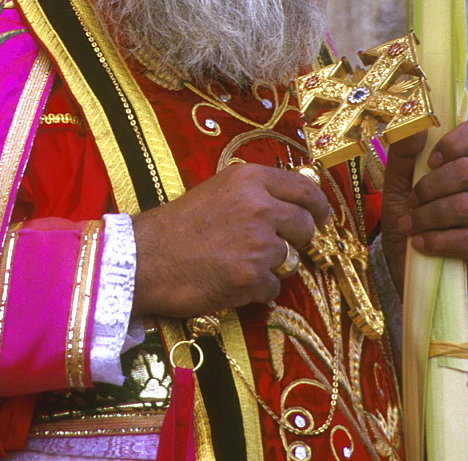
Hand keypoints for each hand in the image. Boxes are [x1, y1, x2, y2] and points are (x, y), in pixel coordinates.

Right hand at [131, 162, 329, 317]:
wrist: (146, 258)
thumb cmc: (177, 225)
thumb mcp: (217, 191)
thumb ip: (253, 193)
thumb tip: (290, 202)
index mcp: (249, 179)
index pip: (304, 188)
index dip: (318, 205)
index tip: (321, 216)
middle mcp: (259, 206)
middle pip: (305, 225)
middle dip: (296, 239)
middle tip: (276, 247)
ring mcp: (258, 242)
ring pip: (289, 258)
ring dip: (270, 265)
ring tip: (237, 262)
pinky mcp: (252, 276)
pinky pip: (272, 287)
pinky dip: (256, 289)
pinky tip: (230, 281)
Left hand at [381, 120, 467, 291]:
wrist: (406, 266)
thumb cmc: (408, 219)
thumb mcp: (397, 183)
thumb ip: (403, 152)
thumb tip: (415, 125)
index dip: (453, 142)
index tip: (430, 161)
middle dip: (430, 187)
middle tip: (413, 202)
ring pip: (466, 205)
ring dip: (429, 216)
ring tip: (412, 226)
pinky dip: (437, 241)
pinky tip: (422, 244)